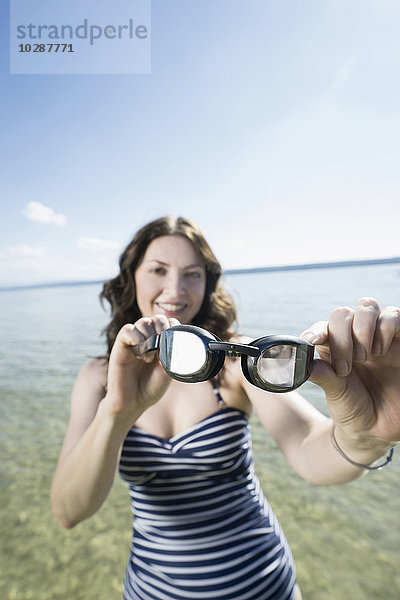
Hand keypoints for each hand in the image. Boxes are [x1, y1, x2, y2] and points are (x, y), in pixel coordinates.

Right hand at [105, 314, 179, 417]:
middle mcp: (148, 339)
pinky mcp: (120, 345)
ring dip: (150, 336)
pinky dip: (136, 337)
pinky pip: (127, 329)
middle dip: (163, 329)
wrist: (133, 402)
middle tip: (162, 346)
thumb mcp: (168, 371)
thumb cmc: (150, 388)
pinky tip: (140, 353)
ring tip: (149, 356)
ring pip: (143, 322)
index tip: (174, 342)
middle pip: (156, 319)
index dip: (173, 328)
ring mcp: (134, 341)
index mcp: (161, 344)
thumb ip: (173, 354)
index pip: (169, 323)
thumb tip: (178, 341)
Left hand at [301, 297, 399, 449]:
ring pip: (367, 307)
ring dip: (362, 329)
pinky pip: (393, 315)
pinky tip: (380, 350)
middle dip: (342, 337)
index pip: (322, 327)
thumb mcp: (335, 393)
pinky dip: (384, 327)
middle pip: (343, 314)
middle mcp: (353, 337)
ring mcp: (376, 336)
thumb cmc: (352, 408)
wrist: (378, 429)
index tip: (310, 342)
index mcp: (332, 347)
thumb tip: (301, 362)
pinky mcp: (398, 340)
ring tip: (365, 357)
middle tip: (345, 367)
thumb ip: (322, 375)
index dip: (316, 331)